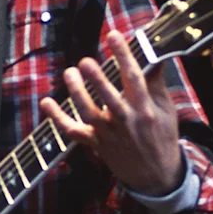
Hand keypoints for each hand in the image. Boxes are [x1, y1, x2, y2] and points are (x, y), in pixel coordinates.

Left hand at [40, 31, 182, 195]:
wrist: (156, 177)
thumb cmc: (162, 138)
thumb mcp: (166, 110)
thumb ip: (156, 83)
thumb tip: (153, 55)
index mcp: (146, 110)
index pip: (134, 78)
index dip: (124, 56)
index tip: (114, 36)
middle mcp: (127, 122)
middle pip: (109, 98)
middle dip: (97, 79)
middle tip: (85, 62)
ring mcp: (109, 134)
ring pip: (89, 113)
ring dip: (76, 93)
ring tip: (69, 73)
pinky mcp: (96, 144)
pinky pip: (73, 132)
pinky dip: (58, 119)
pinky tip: (46, 102)